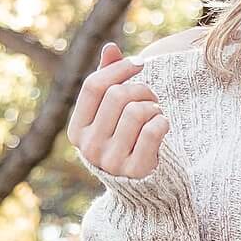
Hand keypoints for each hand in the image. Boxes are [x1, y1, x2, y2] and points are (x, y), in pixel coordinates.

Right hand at [69, 41, 169, 178]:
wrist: (142, 193)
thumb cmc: (126, 144)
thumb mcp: (111, 116)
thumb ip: (108, 82)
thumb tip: (110, 47)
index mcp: (77, 131)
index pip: (94, 86)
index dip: (118, 68)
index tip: (139, 63)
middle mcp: (90, 148)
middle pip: (116, 96)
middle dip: (140, 88)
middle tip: (151, 96)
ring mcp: (112, 162)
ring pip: (135, 111)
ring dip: (153, 106)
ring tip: (156, 113)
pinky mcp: (136, 171)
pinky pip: (152, 131)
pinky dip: (162, 122)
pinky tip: (163, 125)